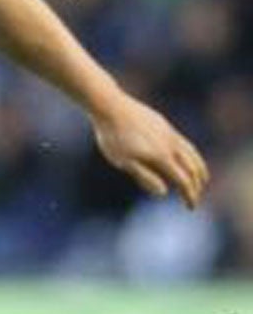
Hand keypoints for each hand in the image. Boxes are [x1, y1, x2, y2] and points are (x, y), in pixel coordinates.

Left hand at [92, 91, 208, 207]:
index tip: (191, 207)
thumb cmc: (113, 137)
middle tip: (196, 196)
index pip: (183, 180)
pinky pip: (185, 143)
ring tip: (202, 178)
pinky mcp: (165, 125)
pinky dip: (192, 155)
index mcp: (162, 157)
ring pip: (192, 153)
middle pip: (192, 168)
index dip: (189, 195)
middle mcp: (171, 144)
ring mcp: (170, 133)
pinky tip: (186, 158)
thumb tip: (164, 193)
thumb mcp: (124, 162)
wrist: (110, 107)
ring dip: (199, 168)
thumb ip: (145, 177)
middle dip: (197, 184)